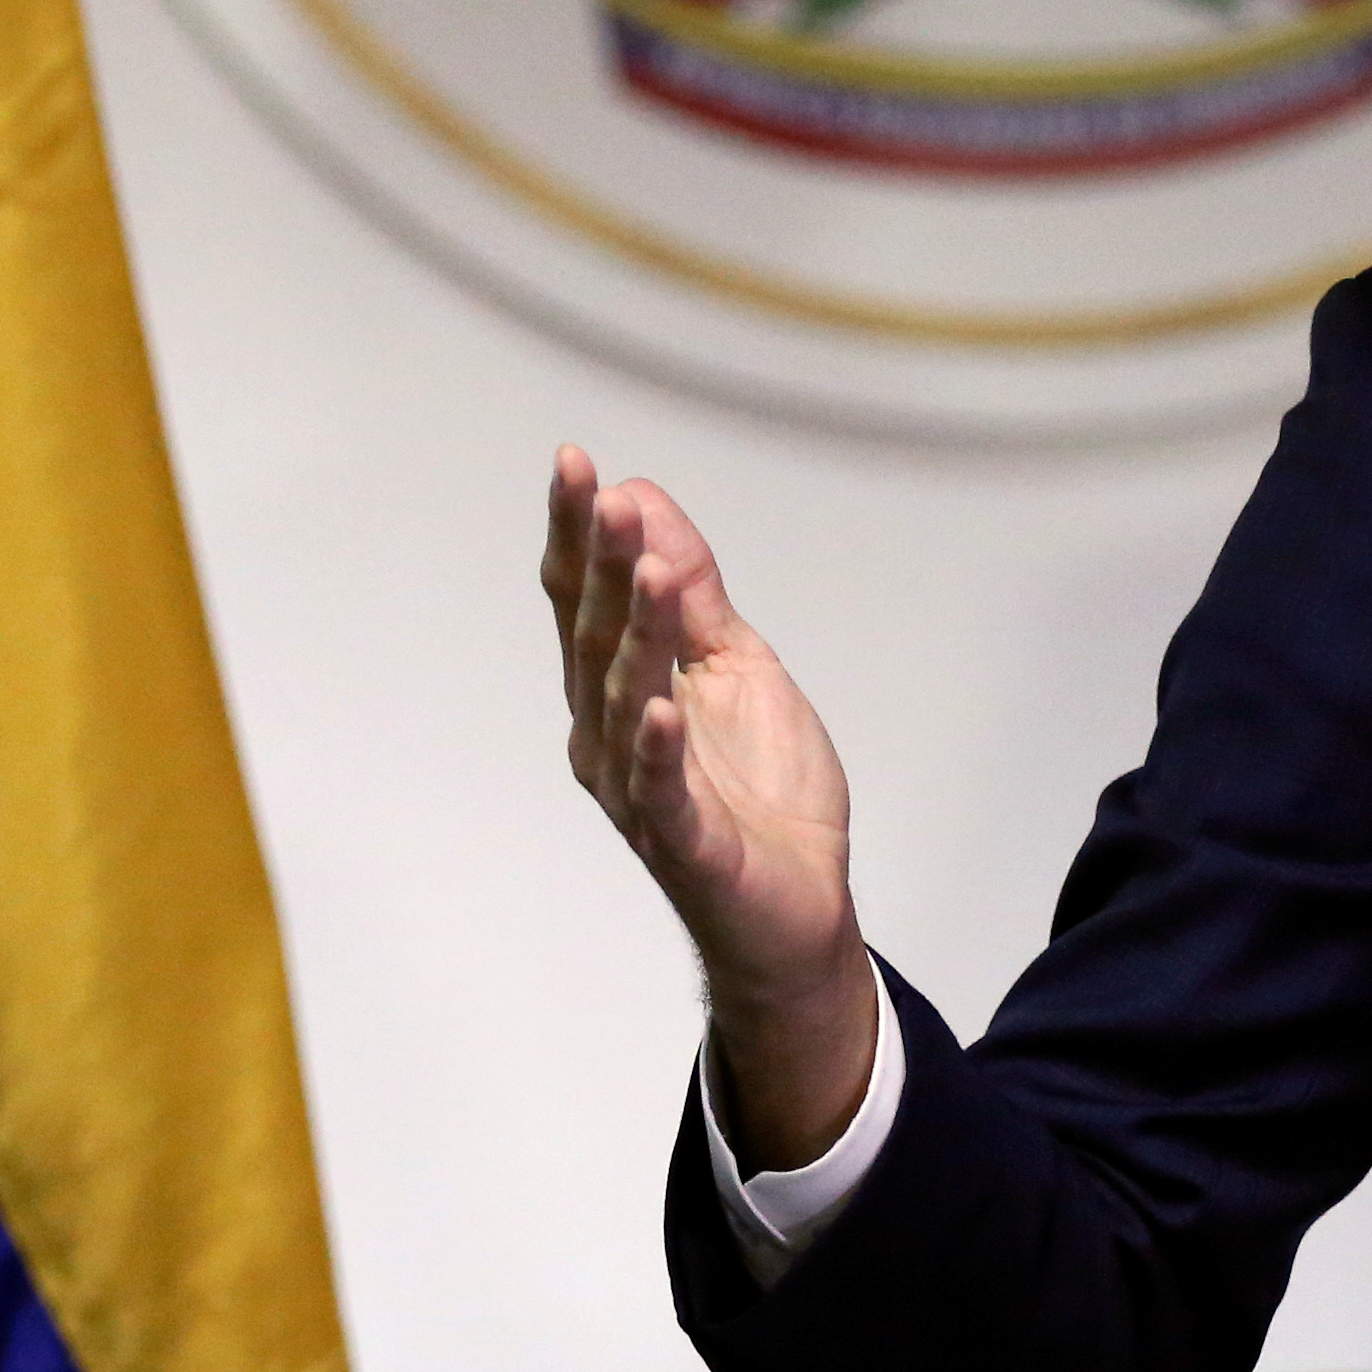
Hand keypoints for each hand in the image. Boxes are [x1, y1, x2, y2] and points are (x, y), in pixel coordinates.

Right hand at [543, 448, 874, 1165]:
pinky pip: (662, 793)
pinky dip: (657, 749)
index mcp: (619, 687)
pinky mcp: (684, 844)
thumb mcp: (736, 664)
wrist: (799, 908)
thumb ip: (691, 592)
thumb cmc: (756, 790)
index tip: (573, 463)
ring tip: (642, 568)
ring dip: (633, 633)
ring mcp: (641, 791)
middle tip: (597, 494)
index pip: (585, 598)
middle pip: (593, 637)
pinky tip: (660, 706)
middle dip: (595, 563)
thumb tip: (644, 499)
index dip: (575, 533)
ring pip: (626, 701)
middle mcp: (610, 734)